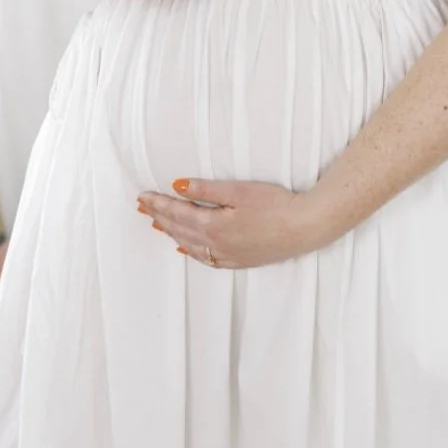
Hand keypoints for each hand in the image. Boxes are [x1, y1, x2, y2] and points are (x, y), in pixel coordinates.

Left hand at [136, 178, 329, 268]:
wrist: (304, 227)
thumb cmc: (275, 204)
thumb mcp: (238, 190)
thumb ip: (206, 189)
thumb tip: (177, 186)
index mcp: (213, 225)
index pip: (177, 212)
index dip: (159, 204)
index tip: (143, 197)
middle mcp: (216, 244)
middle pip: (179, 229)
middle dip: (160, 217)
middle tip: (143, 208)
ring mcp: (228, 255)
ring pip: (191, 245)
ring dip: (172, 233)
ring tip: (157, 224)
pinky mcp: (241, 260)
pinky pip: (207, 259)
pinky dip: (192, 251)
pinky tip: (187, 248)